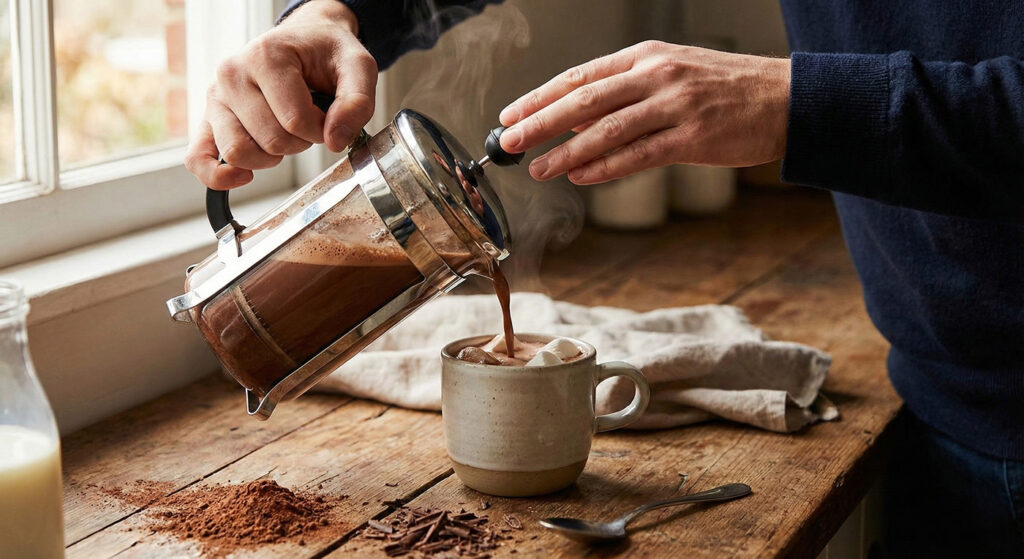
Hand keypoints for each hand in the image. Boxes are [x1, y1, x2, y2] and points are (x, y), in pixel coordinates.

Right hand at [185, 0, 376, 188]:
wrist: (306, 40)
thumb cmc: (327, 53)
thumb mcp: (358, 67)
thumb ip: (357, 103)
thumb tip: (337, 141)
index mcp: (265, 56)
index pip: (296, 121)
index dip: (322, 131)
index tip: (328, 117)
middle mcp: (232, 74)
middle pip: (270, 140)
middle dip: (300, 143)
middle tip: (307, 122)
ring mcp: (216, 97)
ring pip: (237, 152)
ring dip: (271, 157)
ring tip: (284, 135)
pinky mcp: (208, 119)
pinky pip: (198, 159)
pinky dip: (218, 176)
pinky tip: (244, 176)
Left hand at [498, 41, 789, 184]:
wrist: (787, 99)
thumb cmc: (726, 89)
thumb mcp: (673, 74)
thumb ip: (626, 95)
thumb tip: (578, 124)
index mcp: (647, 56)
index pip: (581, 76)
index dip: (540, 96)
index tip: (511, 114)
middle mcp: (657, 75)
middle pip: (584, 99)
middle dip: (540, 122)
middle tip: (509, 142)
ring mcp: (675, 105)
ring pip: (606, 130)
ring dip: (566, 152)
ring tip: (539, 168)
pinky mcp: (692, 137)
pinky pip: (638, 155)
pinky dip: (605, 167)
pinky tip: (580, 176)